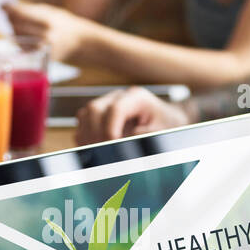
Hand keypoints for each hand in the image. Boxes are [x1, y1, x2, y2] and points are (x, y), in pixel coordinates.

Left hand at [2, 2, 91, 62]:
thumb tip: (9, 8)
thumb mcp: (51, 11)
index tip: (1, 5)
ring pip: (18, 38)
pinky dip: (19, 41)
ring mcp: (43, 48)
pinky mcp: (42, 58)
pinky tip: (22, 35)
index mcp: (48, 20)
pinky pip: (24, 49)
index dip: (9, 9)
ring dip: (13, 30)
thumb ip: (31, 10)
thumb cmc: (64, 23)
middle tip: (7, 14)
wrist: (81, 41)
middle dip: (10, 19)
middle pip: (17, 26)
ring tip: (15, 23)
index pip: (21, 13)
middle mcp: (45, 35)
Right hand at [75, 86, 193, 145]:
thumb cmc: (166, 123)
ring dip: (87, 135)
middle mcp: (118, 96)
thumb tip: (126, 139)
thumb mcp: (162, 129)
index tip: (111, 146)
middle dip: (95, 133)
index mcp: (137, 97)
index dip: (109, 129)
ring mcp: (107, 102)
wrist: (166, 118)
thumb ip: (146, 134)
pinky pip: (83, 121)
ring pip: (85, 114)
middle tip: (101, 153)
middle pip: (95, 109)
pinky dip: (83, 135)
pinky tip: (91, 149)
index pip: (115, 109)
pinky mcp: (100, 112)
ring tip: (95, 152)